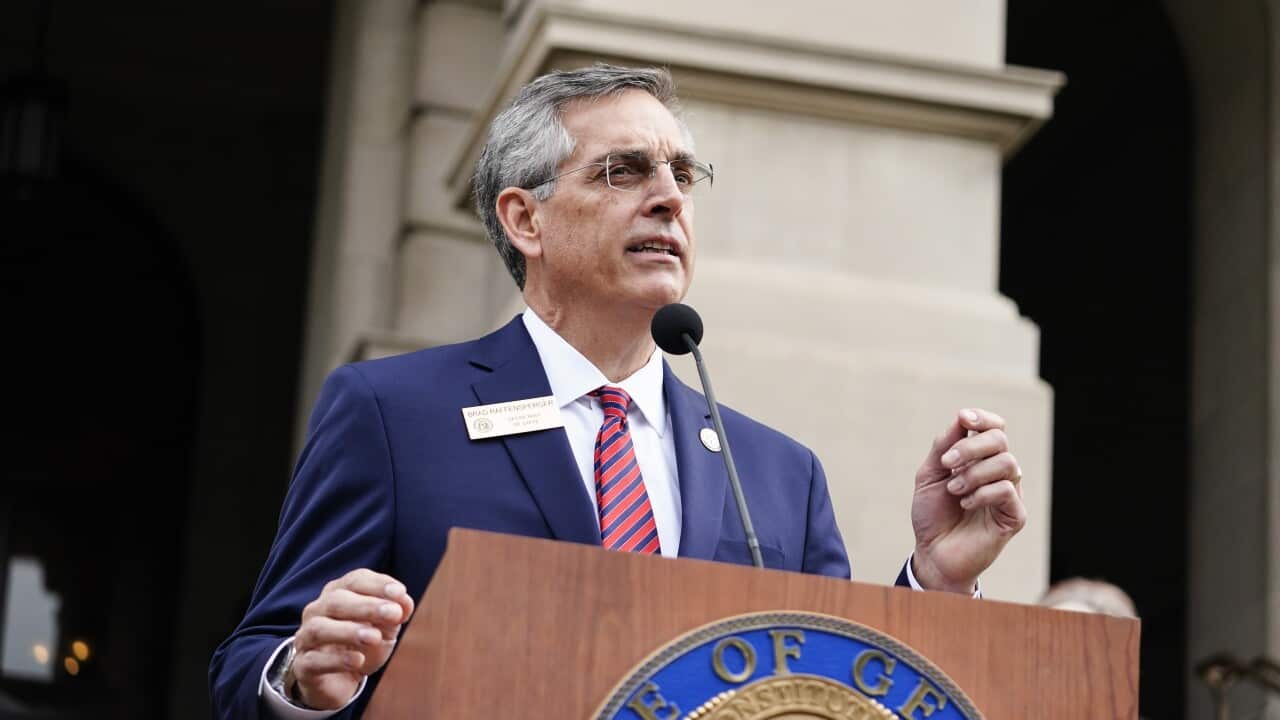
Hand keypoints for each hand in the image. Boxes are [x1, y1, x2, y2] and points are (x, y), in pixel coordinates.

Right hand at [289, 569, 414, 709]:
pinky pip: (313, 660)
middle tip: (393, 614)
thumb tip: (405, 603)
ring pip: (319, 628)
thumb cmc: (362, 645)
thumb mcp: (385, 628)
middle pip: (336, 600)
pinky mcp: (303, 666)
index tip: (400, 593)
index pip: (354, 580)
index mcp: (338, 594)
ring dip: (349, 630)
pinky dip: (337, 659)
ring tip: (374, 638)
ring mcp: (306, 638)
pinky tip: (358, 661)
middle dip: (366, 606)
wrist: (339, 681)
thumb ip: (395, 613)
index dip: (377, 584)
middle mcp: (317, 611)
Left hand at [910, 409, 1025, 593]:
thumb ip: (944, 446)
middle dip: (970, 446)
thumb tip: (961, 418)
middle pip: (1000, 440)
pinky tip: (965, 504)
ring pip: (1008, 463)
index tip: (963, 418)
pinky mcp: (1014, 516)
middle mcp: (999, 473)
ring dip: (974, 473)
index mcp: (980, 460)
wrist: (933, 552)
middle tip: (946, 463)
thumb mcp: (929, 475)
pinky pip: (1008, 491)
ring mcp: (1010, 493)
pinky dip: (982, 493)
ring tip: (954, 489)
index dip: (983, 418)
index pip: (995, 428)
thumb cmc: (933, 515)